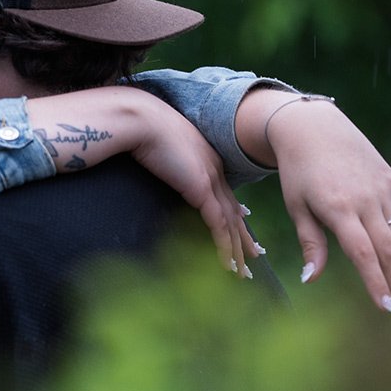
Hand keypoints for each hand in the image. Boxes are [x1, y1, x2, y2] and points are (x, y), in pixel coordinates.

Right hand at [25, 88, 257, 273]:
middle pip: (233, 210)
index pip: (223, 193)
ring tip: (241, 272)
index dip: (233, 214)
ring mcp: (210, 179)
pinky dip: (224, 248)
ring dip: (236, 250)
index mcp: (204, 158)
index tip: (240, 228)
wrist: (139, 117)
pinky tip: (226, 265)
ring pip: (230, 222)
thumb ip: (162, 158)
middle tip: (253, 256)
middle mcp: (214, 168)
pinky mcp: (202, 189)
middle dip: (243, 236)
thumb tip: (153, 163)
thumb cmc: (138, 127)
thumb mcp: (155, 145)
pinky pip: (218, 226)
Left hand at [258, 94, 390, 325]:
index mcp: (338, 208)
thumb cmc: (298, 171)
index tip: (385, 308)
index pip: (364, 253)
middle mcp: (366, 200)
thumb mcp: (297, 206)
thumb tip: (312, 280)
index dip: (376, 282)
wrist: (314, 128)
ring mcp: (383, 190)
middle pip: (390, 250)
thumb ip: (310, 242)